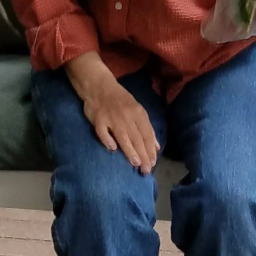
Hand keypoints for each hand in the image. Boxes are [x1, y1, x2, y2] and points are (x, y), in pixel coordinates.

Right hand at [66, 53, 159, 174]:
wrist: (99, 86)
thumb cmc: (120, 100)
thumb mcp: (137, 110)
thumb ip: (146, 127)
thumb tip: (156, 146)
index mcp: (138, 112)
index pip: (146, 134)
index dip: (150, 150)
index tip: (153, 164)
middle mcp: (127, 115)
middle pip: (137, 137)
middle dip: (143, 154)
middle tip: (146, 169)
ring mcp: (112, 117)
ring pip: (123, 136)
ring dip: (130, 151)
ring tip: (136, 164)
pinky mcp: (99, 119)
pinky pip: (103, 132)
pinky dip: (108, 141)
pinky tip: (112, 149)